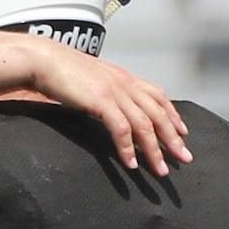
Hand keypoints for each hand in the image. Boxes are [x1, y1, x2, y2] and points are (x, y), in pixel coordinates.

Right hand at [30, 43, 190, 176]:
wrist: (43, 60)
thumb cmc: (61, 69)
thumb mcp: (92, 78)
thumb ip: (105, 91)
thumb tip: (108, 105)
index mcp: (124, 77)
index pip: (158, 97)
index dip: (173, 116)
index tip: (182, 133)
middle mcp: (125, 84)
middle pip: (158, 114)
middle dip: (173, 139)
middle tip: (184, 158)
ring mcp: (114, 92)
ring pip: (144, 125)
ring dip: (154, 150)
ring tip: (160, 169)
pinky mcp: (101, 102)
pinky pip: (121, 129)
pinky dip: (127, 148)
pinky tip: (131, 163)